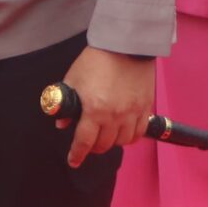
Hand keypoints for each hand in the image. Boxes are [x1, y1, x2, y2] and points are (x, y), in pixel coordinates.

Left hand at [61, 45, 152, 166]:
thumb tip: (62, 122)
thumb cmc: (96, 60)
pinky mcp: (145, 108)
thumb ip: (66, 103)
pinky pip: (138, 133)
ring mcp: (132, 113)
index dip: (77, 154)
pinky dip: (129, 137)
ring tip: (105, 135)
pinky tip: (123, 131)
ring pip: (122, 142)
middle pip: (103, 145)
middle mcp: (114, 116)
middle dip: (93, 147)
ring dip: (111, 142)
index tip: (73, 161)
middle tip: (88, 142)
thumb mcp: (73, 79)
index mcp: (94, 109)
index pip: (84, 142)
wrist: (125, 45)